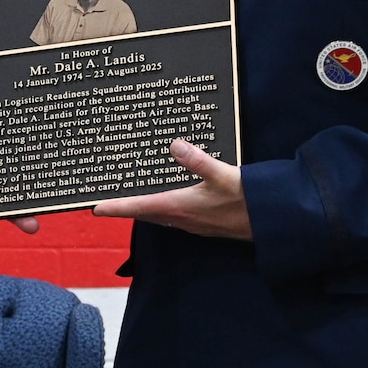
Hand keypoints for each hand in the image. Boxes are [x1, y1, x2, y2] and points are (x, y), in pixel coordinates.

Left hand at [94, 140, 252, 239]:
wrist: (272, 221)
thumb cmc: (247, 199)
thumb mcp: (223, 174)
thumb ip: (198, 160)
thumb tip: (175, 145)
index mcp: (179, 207)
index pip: (138, 207)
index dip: (116, 207)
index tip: (95, 207)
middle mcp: (181, 218)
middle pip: (144, 212)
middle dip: (125, 206)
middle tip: (107, 198)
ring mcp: (192, 222)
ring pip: (158, 214)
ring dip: (143, 206)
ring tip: (130, 194)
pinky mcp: (203, 221)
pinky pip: (173, 214)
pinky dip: (162, 205)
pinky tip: (167, 195)